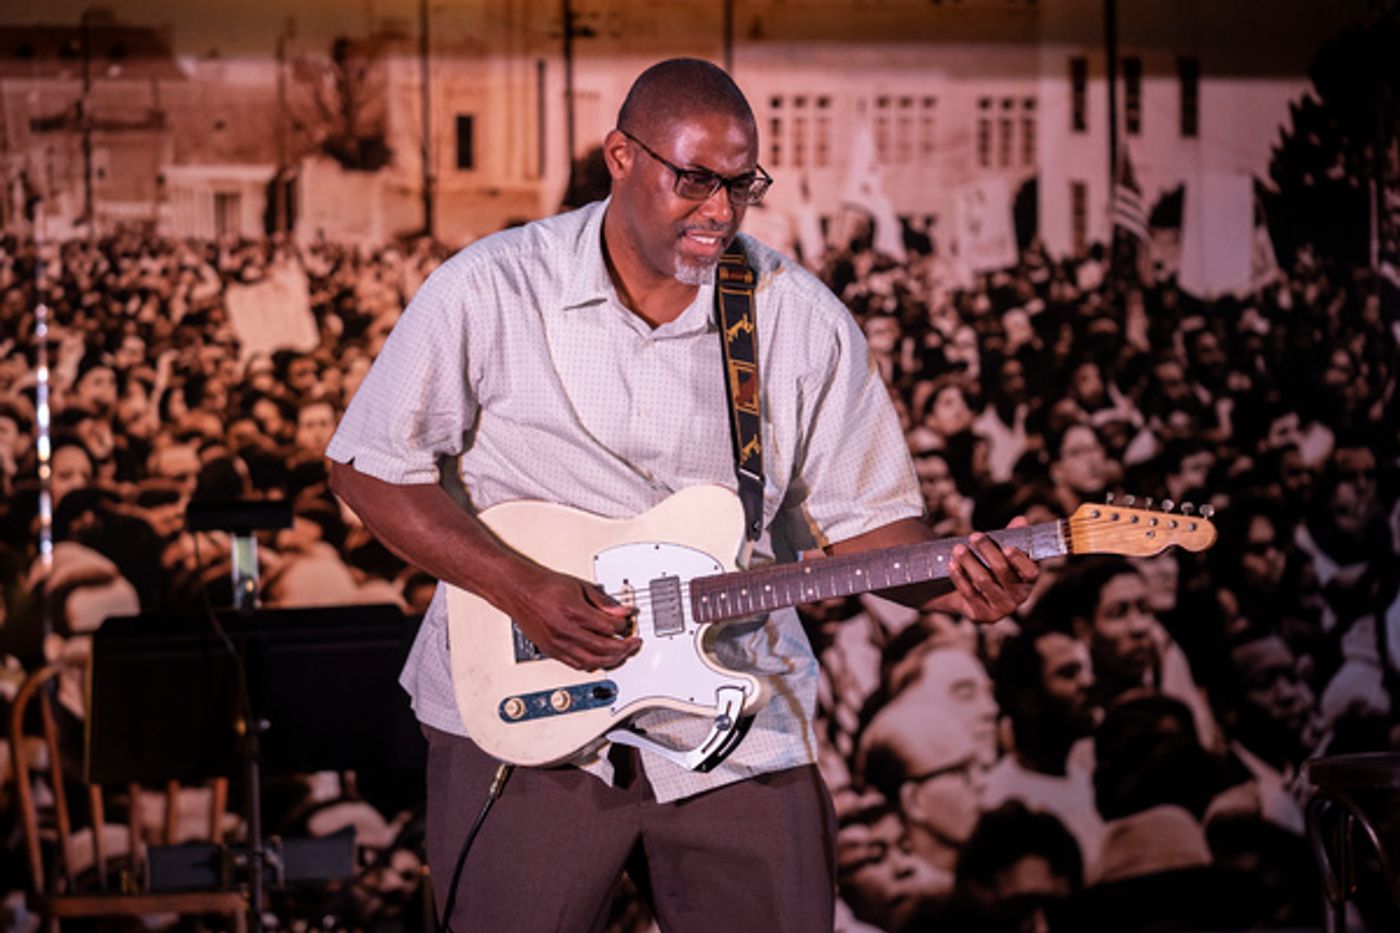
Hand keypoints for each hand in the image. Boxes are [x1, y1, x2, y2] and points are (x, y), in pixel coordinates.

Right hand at [500, 567, 640, 671]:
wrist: (519, 592)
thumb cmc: (545, 586)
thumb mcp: (579, 586)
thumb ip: (602, 601)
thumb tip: (622, 611)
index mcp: (574, 611)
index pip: (609, 627)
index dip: (623, 626)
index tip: (627, 623)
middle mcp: (565, 630)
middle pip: (604, 648)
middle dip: (623, 647)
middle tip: (632, 643)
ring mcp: (557, 644)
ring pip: (592, 661)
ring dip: (611, 660)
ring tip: (621, 654)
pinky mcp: (551, 651)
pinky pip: (577, 665)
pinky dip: (593, 664)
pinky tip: (601, 660)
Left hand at [944, 517, 1038, 622]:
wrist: (966, 591)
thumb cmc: (989, 565)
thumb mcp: (1000, 550)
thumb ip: (1012, 535)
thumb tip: (1021, 520)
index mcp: (1028, 581)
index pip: (1031, 572)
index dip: (1020, 560)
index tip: (1006, 546)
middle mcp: (1018, 598)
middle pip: (1002, 571)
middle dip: (987, 550)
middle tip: (974, 536)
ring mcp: (1001, 610)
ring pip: (983, 580)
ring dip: (969, 561)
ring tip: (958, 548)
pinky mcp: (982, 616)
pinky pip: (968, 593)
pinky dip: (959, 576)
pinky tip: (951, 563)